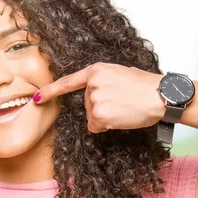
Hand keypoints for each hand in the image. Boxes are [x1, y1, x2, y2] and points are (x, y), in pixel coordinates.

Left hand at [33, 63, 165, 132]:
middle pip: (87, 104)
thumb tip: (95, 97)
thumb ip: (103, 81)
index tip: (36, 98)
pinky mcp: (99, 115)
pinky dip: (107, 127)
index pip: (69, 82)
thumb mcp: (121, 74)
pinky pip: (96, 127)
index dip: (50, 91)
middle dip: (102, 107)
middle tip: (123, 102)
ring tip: (125, 108)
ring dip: (106, 117)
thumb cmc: (146, 86)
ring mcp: (94, 100)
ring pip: (92, 117)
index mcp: (96, 70)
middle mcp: (92, 84)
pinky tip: (121, 118)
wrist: (161, 95)